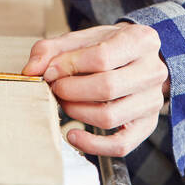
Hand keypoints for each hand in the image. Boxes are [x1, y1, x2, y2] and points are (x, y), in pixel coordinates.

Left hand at [21, 22, 168, 156]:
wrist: (135, 58)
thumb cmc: (106, 47)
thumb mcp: (81, 39)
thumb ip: (51, 49)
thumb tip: (31, 70)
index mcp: (141, 41)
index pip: (102, 56)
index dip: (69, 66)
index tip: (51, 71)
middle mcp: (153, 71)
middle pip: (108, 87)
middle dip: (71, 90)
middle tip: (55, 88)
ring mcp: (153, 101)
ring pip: (111, 117)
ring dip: (77, 112)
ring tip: (64, 103)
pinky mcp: (146, 125)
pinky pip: (121, 145)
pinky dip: (93, 145)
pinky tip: (73, 135)